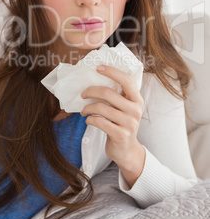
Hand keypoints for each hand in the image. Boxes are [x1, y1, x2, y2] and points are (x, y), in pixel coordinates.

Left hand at [81, 65, 145, 186]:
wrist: (127, 150)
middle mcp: (135, 110)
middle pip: (108, 93)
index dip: (112, 71)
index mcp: (137, 99)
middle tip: (83, 94)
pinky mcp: (121, 135)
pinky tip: (88, 120)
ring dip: (87, 108)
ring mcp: (129, 123)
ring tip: (83, 110)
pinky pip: (99, 122)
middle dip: (91, 91)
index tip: (98, 67)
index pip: (126, 80)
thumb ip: (118, 95)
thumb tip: (97, 77)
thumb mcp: (124, 108)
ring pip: (101, 108)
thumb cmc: (121, 124)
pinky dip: (90, 119)